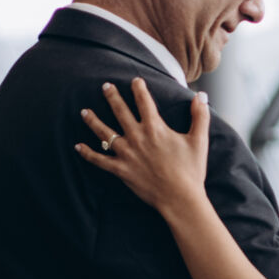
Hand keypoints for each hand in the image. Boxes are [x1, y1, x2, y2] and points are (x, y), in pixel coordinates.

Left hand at [77, 76, 210, 217]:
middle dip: (112, 97)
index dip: (139, 89)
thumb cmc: (191, 170)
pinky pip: (100, 160)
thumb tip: (201, 95)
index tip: (135, 80)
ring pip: (105, 134)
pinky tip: (78, 146)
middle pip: (120, 112)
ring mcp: (127, 154)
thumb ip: (199, 116)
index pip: (144, 102)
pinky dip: (88, 153)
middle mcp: (138, 138)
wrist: (180, 198)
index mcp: (155, 128)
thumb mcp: (199, 140)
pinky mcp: (121, 170)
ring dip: (93, 121)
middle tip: (105, 86)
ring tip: (84, 111)